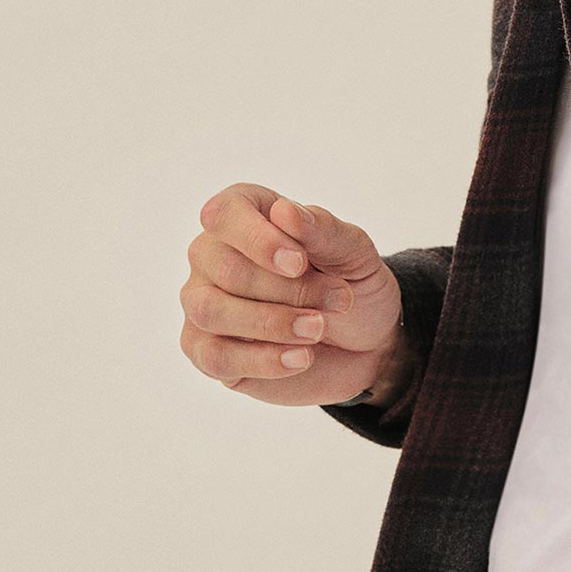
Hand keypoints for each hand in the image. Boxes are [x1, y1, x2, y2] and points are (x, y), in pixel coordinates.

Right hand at [179, 183, 410, 407]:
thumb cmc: (350, 282)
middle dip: (288, 289)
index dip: (259, 239)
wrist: (366, 341)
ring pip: (211, 311)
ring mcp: (204, 304)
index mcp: (243, 215)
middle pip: (226, 269)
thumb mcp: (353, 251)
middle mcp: (212, 256)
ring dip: (271, 323)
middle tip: (338, 300)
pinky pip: (215, 357)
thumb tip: (284, 211)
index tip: (300, 263)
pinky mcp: (208, 353)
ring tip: (318, 330)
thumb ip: (322, 229)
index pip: (224, 214)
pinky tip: (301, 358)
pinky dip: (263, 360)